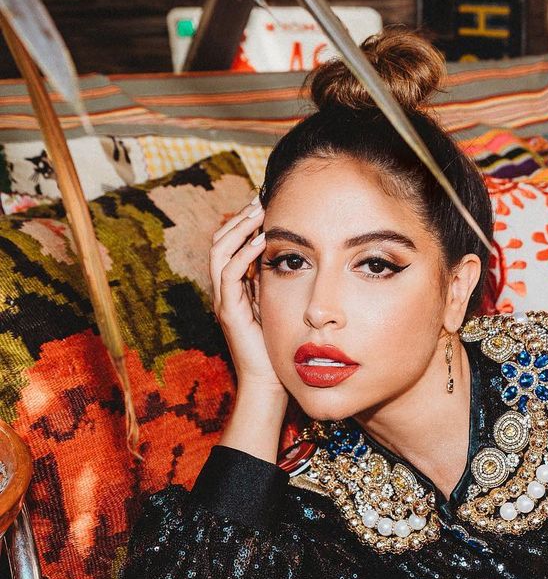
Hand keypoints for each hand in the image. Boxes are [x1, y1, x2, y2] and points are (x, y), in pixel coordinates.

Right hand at [209, 196, 282, 394]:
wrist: (269, 380)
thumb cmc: (278, 344)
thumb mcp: (280, 302)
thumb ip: (280, 280)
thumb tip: (298, 253)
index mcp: (236, 285)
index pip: (232, 243)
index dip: (244, 221)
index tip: (265, 202)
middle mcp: (225, 289)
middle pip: (221, 240)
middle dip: (241, 217)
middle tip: (261, 198)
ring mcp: (223, 299)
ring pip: (219, 251)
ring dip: (239, 228)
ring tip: (259, 211)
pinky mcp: (228, 311)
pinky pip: (228, 274)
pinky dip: (242, 254)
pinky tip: (260, 240)